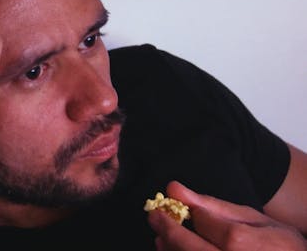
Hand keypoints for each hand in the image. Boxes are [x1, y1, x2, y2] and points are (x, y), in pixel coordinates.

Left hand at [148, 181, 306, 250]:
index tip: (177, 207)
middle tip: (155, 217)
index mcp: (246, 243)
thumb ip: (212, 205)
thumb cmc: (277, 245)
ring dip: (170, 249)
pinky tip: (172, 250)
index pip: (208, 226)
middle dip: (168, 231)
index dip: (193, 216)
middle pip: (192, 249)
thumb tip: (173, 188)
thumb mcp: (252, 218)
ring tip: (162, 236)